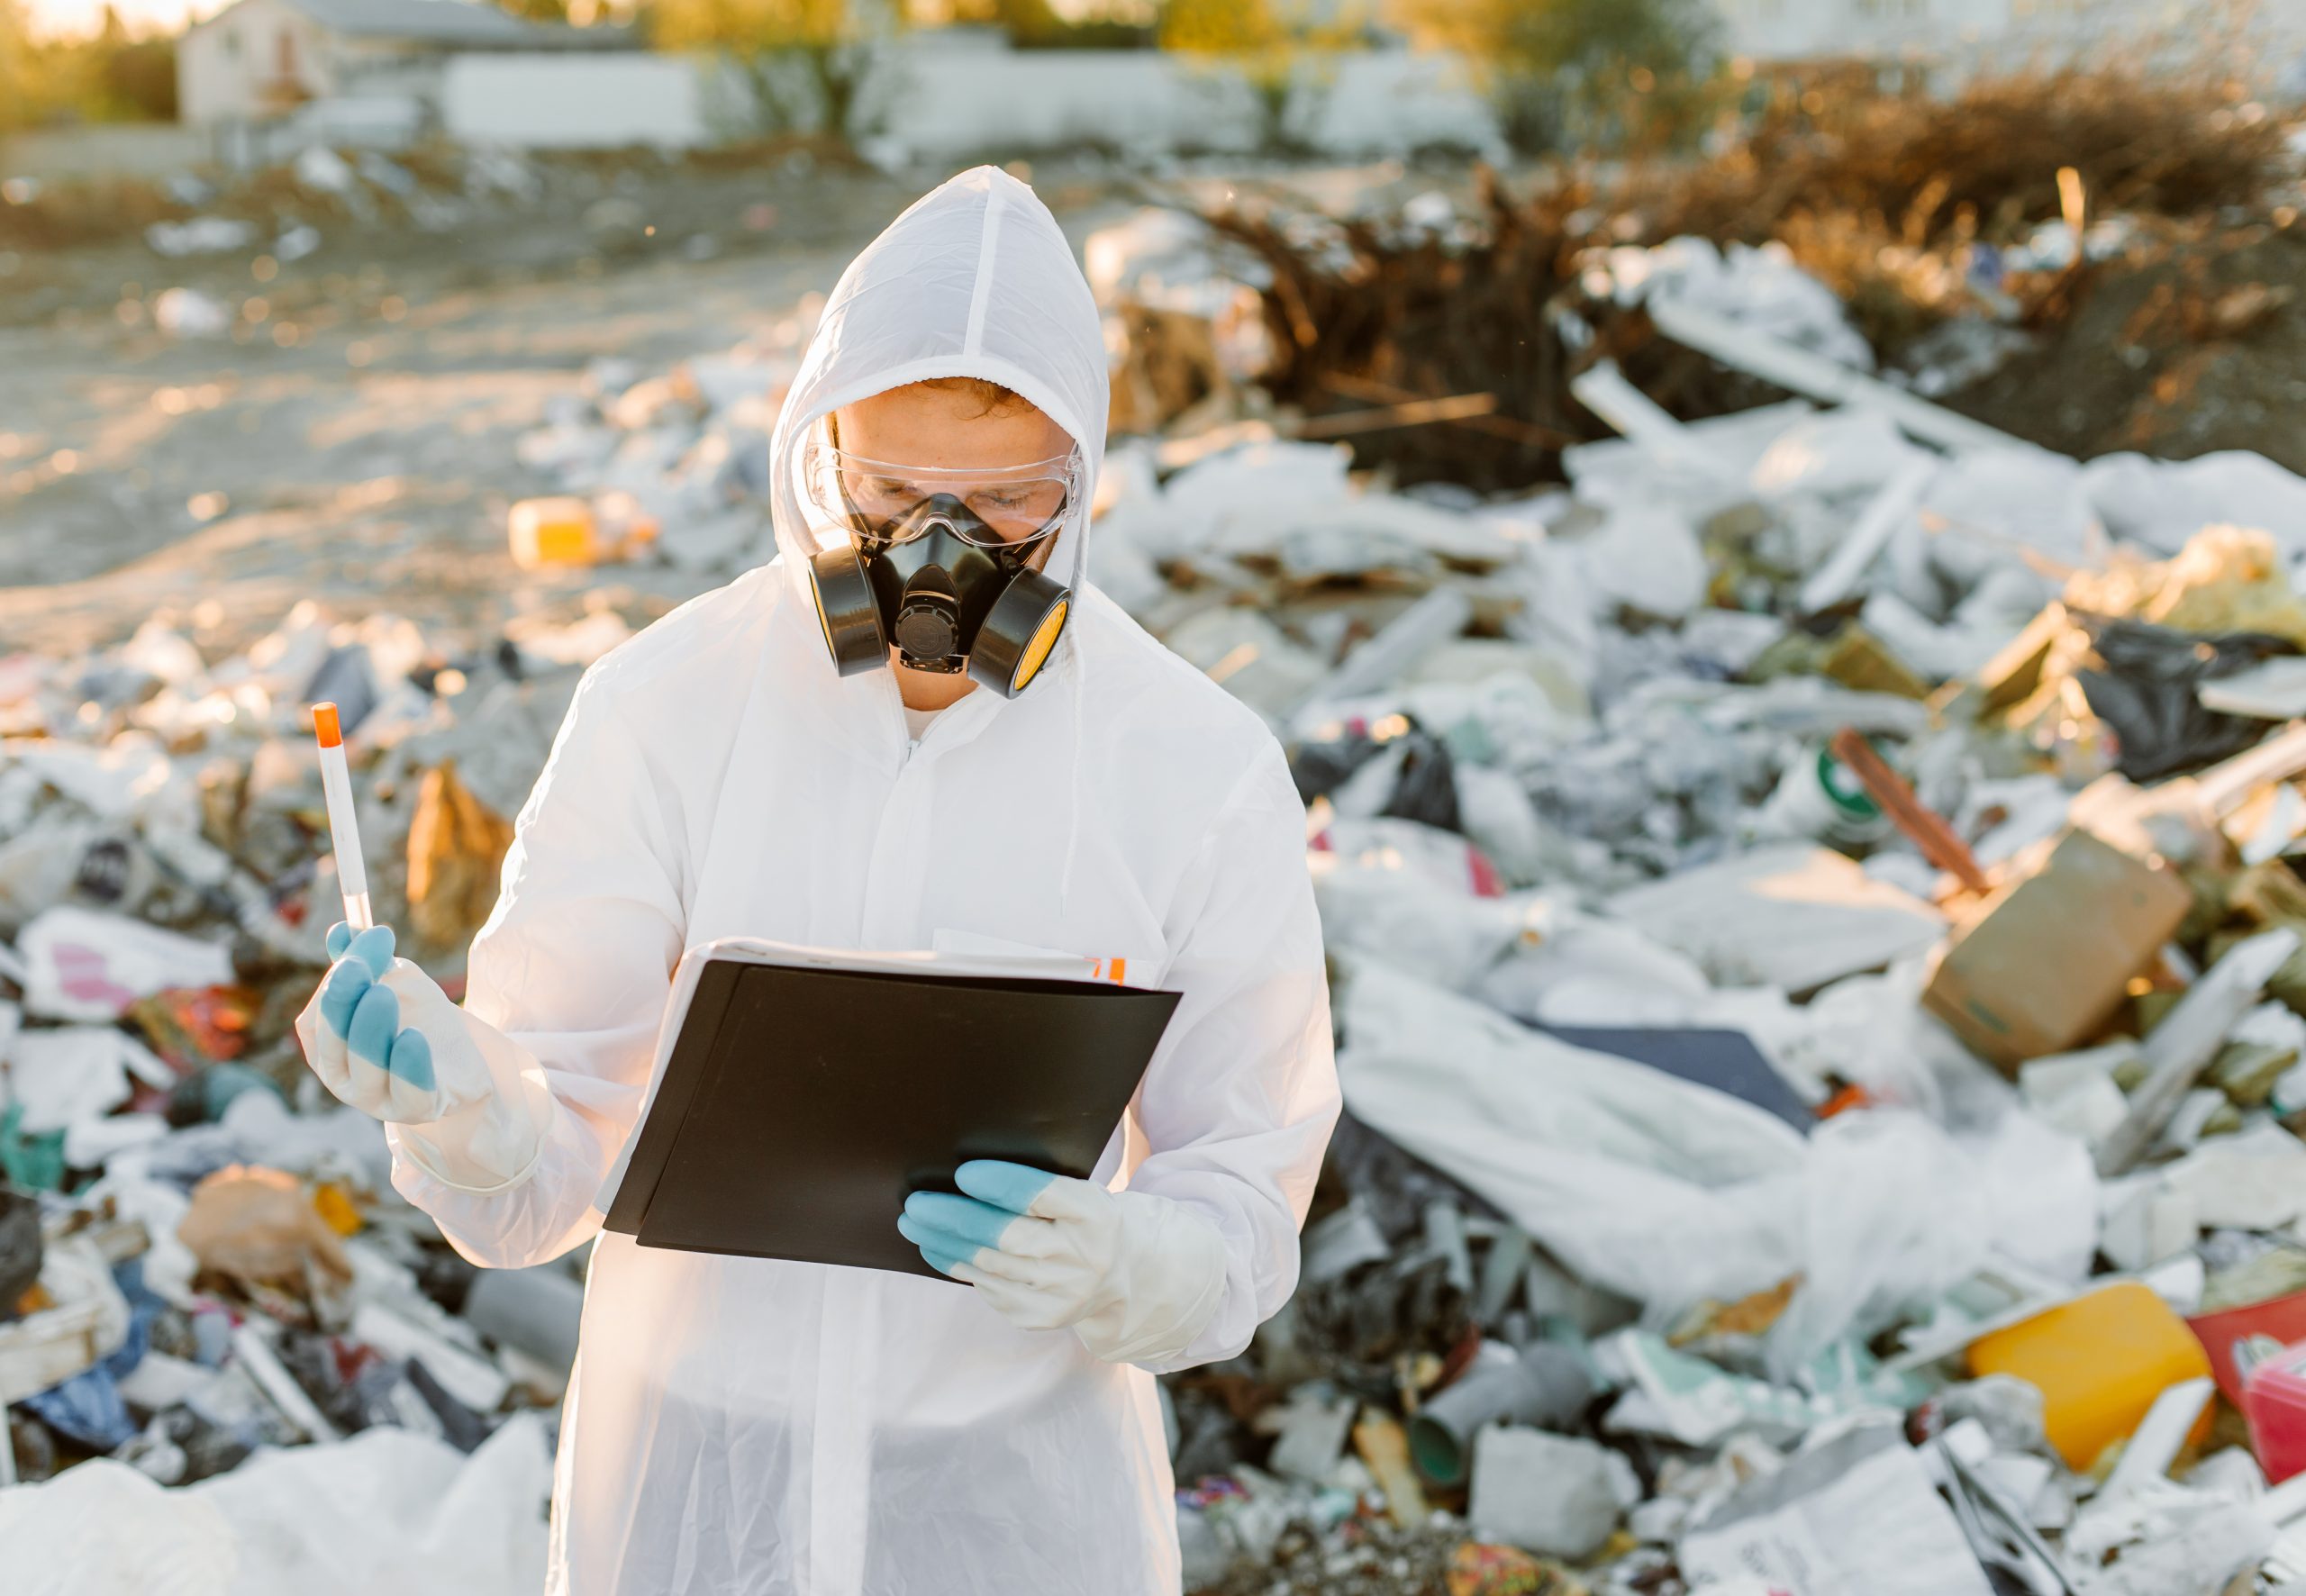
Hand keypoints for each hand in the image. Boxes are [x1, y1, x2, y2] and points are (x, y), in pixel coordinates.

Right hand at [300, 923, 480, 1123]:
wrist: (462, 1060)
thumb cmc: (417, 1018)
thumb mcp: (395, 981)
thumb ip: (368, 959)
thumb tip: (343, 928)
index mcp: (328, 1047)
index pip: (316, 1019)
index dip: (333, 986)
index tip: (358, 951)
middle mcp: (343, 1077)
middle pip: (334, 1043)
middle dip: (344, 1003)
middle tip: (360, 968)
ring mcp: (376, 1100)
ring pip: (366, 1068)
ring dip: (371, 1030)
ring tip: (385, 994)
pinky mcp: (416, 1110)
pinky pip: (408, 1092)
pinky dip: (408, 1066)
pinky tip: (413, 1038)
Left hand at [898, 1159, 1226, 1365]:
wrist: (1128, 1277)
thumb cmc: (1091, 1222)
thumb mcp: (1083, 1195)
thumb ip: (1039, 1189)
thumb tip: (968, 1177)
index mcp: (1096, 1215)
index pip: (1043, 1197)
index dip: (1001, 1185)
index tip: (964, 1173)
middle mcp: (1083, 1258)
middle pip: (1008, 1235)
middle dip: (955, 1216)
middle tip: (917, 1201)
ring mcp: (1062, 1294)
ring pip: (990, 1265)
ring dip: (945, 1242)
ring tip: (914, 1223)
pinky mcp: (1042, 1318)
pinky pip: (990, 1289)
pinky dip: (960, 1267)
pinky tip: (937, 1249)